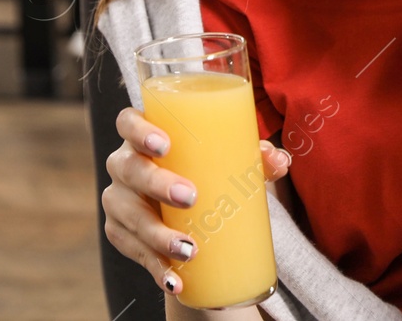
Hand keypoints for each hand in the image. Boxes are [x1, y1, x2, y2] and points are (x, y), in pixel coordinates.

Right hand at [103, 105, 290, 297]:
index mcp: (146, 136)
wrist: (195, 212)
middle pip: (129, 169)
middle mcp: (125, 165)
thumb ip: (258, 156)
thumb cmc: (211, 169)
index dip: (139, 130)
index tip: (165, 145)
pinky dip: (155, 266)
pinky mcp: (121, 233)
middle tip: (190, 197)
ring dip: (157, 235)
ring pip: (128, 215)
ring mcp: (120, 200)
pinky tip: (175, 279)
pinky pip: (134, 251)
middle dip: (157, 183)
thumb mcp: (233, 158)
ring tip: (189, 249)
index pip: (128, 121)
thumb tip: (282, 161)